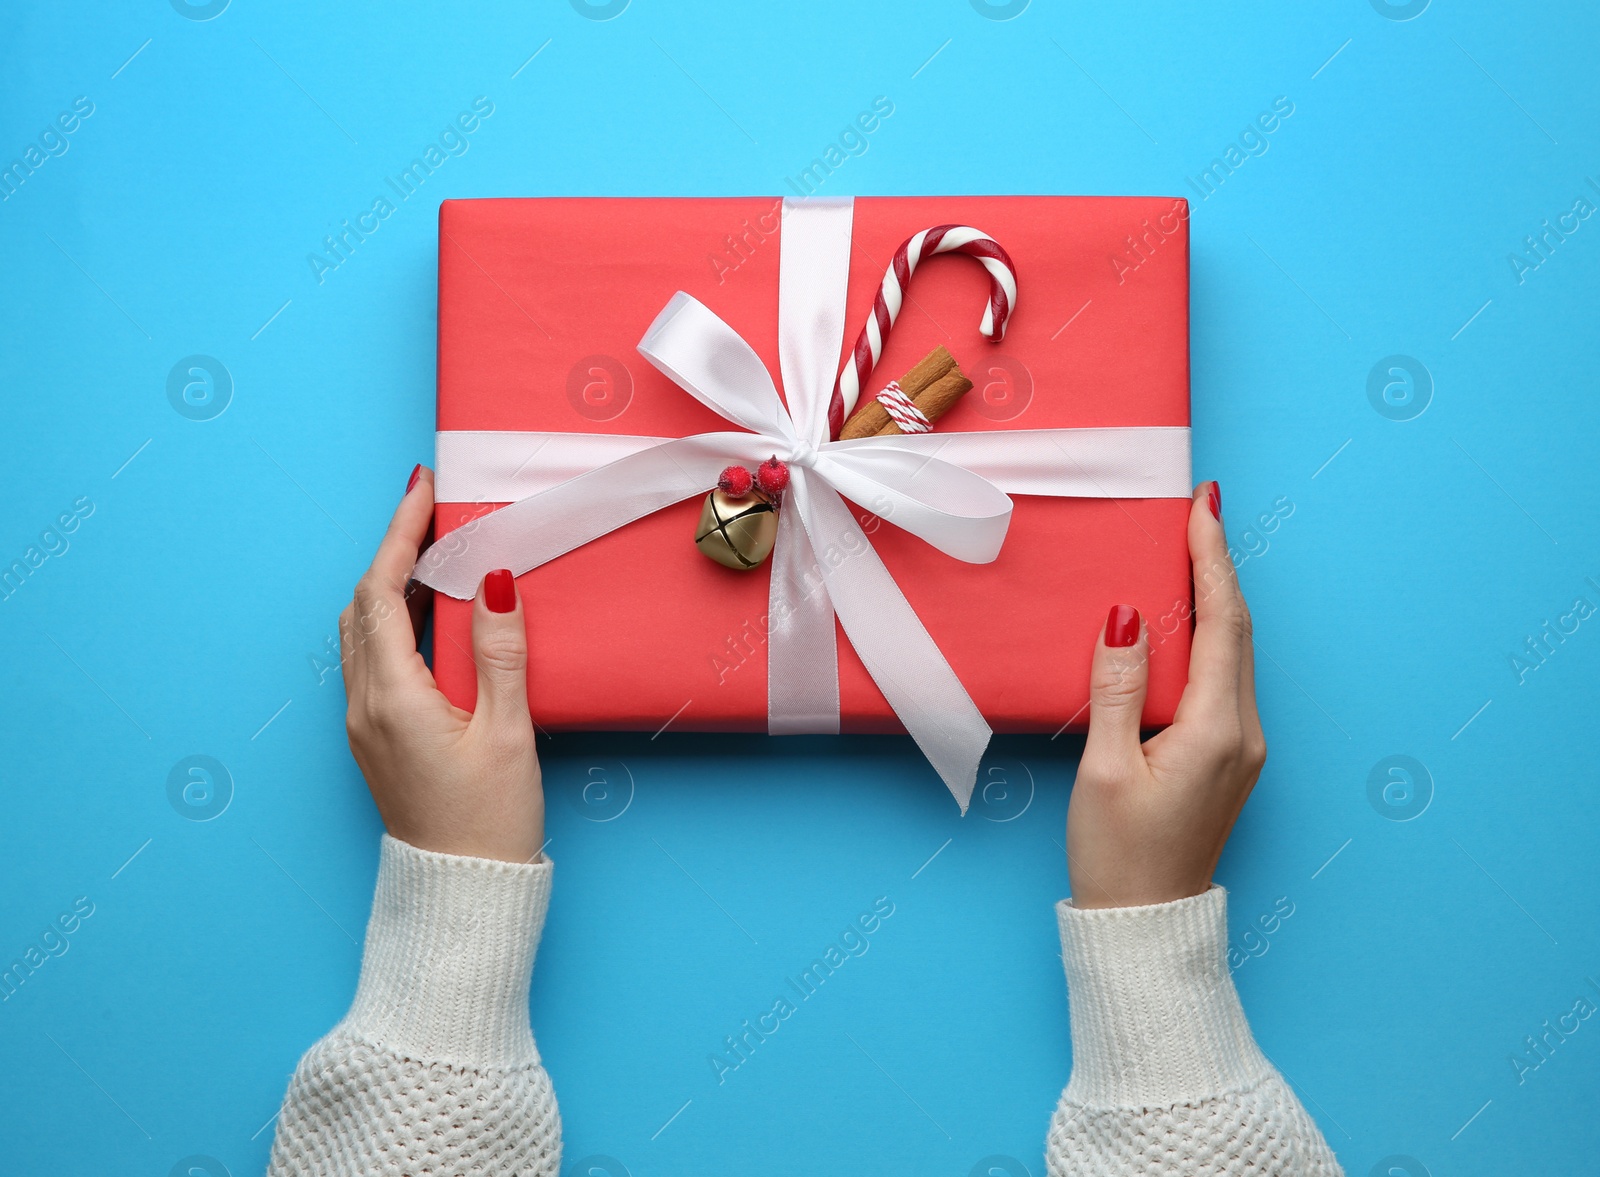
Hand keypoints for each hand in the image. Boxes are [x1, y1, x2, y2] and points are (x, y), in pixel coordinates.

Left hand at [339, 466, 544, 863]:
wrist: (462, 892)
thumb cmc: (488, 822)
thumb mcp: (507, 733)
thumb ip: (499, 653)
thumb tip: (493, 580)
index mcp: (392, 697)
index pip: (381, 591)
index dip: (398, 534)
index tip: (422, 490)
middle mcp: (364, 705)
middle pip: (363, 604)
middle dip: (393, 551)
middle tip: (434, 514)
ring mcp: (365, 724)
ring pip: (364, 632)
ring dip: (393, 585)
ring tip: (437, 554)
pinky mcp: (378, 739)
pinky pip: (375, 660)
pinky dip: (397, 622)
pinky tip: (433, 617)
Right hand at [1065, 481, 1265, 908]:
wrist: (1145, 925)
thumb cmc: (1119, 856)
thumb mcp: (1106, 768)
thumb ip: (1117, 687)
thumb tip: (1125, 616)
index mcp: (1219, 730)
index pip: (1221, 623)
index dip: (1212, 559)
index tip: (1205, 506)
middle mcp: (1244, 734)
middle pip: (1235, 631)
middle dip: (1216, 567)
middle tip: (1197, 512)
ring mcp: (1241, 749)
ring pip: (1230, 655)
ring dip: (1211, 601)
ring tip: (1186, 552)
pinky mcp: (1226, 761)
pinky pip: (1220, 681)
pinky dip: (1204, 639)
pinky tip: (1180, 623)